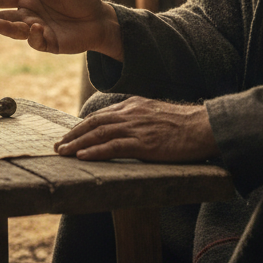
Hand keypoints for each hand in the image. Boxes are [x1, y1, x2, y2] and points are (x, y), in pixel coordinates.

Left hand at [54, 96, 220, 161]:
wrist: (204, 126)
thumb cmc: (185, 124)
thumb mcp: (157, 114)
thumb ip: (140, 117)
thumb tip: (127, 127)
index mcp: (133, 106)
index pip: (101, 115)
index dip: (83, 126)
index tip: (70, 135)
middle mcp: (131, 114)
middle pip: (94, 123)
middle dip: (73, 135)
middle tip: (58, 146)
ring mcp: (136, 128)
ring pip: (99, 134)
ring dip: (78, 144)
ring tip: (63, 153)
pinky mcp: (144, 143)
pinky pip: (114, 146)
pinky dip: (95, 151)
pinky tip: (83, 156)